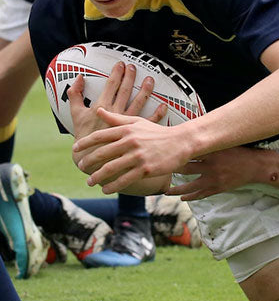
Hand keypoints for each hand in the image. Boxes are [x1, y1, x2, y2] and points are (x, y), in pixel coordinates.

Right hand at [69, 62, 159, 141]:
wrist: (91, 159)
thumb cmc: (84, 137)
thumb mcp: (76, 114)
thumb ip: (75, 95)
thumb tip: (79, 78)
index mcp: (102, 108)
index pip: (111, 85)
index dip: (117, 73)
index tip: (121, 64)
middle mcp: (116, 113)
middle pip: (125, 91)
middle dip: (130, 77)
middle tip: (134, 67)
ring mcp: (127, 123)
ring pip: (138, 103)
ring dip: (145, 90)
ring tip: (150, 79)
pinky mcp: (135, 133)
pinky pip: (149, 122)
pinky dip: (158, 113)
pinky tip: (164, 105)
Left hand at [73, 110, 191, 193]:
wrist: (182, 142)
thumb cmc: (159, 132)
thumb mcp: (138, 121)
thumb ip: (117, 118)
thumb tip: (98, 110)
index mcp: (127, 130)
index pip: (100, 136)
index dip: (85, 143)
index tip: (75, 148)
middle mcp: (130, 142)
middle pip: (102, 153)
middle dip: (88, 162)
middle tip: (81, 166)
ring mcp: (138, 157)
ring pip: (111, 169)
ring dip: (97, 177)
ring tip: (90, 181)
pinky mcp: (145, 169)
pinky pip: (125, 179)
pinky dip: (113, 186)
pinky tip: (106, 189)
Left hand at [167, 146, 261, 200]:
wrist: (256, 166)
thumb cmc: (240, 151)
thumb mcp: (224, 143)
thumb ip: (209, 142)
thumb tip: (191, 135)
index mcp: (211, 152)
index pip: (187, 153)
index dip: (173, 155)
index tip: (160, 154)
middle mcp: (210, 166)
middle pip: (184, 169)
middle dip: (171, 170)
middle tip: (158, 171)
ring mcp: (214, 179)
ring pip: (190, 186)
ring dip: (176, 189)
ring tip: (166, 191)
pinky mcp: (218, 188)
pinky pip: (201, 194)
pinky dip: (191, 197)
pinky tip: (182, 198)